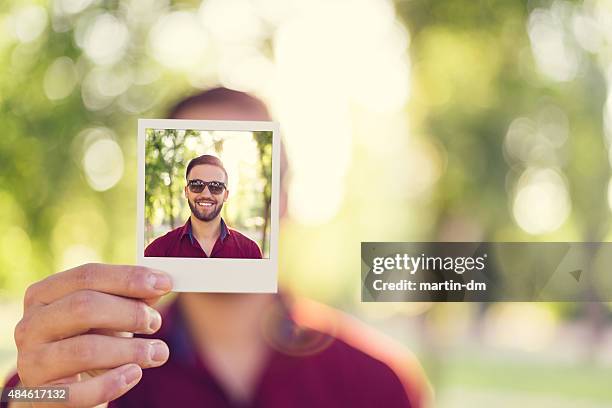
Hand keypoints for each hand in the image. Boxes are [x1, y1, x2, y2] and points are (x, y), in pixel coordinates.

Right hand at [13, 263, 172, 407]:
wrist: (65, 389)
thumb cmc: (90, 341)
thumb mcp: (109, 315)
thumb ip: (132, 298)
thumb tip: (160, 283)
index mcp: (44, 294)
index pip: (87, 276)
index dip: (129, 278)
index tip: (164, 283)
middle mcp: (30, 324)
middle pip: (83, 307)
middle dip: (129, 313)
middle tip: (156, 322)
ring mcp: (30, 361)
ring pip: (84, 350)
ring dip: (130, 350)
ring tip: (158, 352)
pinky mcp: (39, 397)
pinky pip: (77, 393)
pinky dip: (111, 383)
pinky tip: (134, 374)